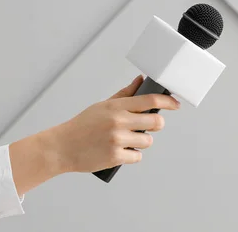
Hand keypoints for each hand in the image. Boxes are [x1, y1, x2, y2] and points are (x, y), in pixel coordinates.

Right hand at [44, 75, 180, 172]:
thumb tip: (140, 80)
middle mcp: (118, 122)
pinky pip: (137, 156)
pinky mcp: (116, 157)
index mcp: (116, 107)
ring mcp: (117, 140)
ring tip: (126, 140)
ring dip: (141, 142)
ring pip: (148, 141)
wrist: (61, 147)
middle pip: (156, 123)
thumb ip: (124, 95)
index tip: (175, 104)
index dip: (167, 102)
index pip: (150, 101)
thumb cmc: (83, 125)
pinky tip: (120, 152)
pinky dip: (132, 155)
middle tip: (148, 127)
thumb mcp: (102, 106)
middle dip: (156, 125)